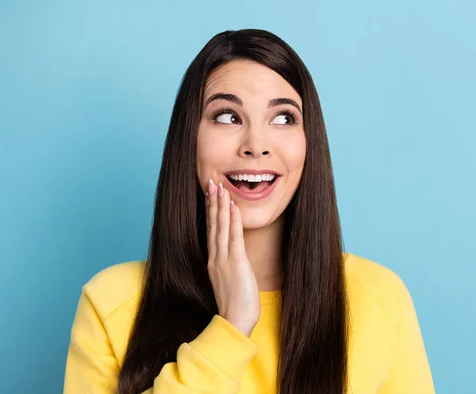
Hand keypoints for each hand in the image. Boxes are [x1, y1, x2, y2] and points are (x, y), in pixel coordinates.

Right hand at [205, 179, 259, 336]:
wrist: (234, 323)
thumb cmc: (235, 307)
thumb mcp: (231, 282)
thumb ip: (230, 268)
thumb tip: (236, 259)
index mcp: (213, 262)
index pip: (211, 231)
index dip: (210, 212)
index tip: (210, 196)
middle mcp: (215, 258)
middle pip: (212, 225)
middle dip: (212, 202)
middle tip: (211, 182)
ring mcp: (224, 260)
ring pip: (220, 227)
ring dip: (220, 206)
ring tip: (220, 187)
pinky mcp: (236, 264)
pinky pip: (234, 238)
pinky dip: (232, 221)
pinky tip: (232, 207)